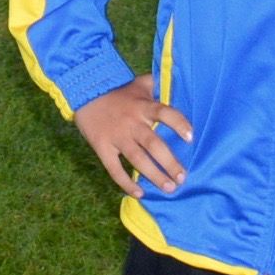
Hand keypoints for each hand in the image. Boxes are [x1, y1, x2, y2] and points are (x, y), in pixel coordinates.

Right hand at [74, 74, 190, 197]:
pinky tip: (139, 193)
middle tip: (182, 177)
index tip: (190, 138)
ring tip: (169, 188)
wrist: (84, 93)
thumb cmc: (118, 92)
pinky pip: (114, 169)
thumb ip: (158, 84)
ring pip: (137, 159)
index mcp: (143, 106)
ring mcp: (116, 136)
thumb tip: (180, 80)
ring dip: (154, 175)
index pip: (164, 113)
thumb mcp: (139, 84)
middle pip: (153, 144)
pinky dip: (126, 183)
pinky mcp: (102, 147)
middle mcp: (132, 122)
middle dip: (169, 163)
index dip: (178, 124)